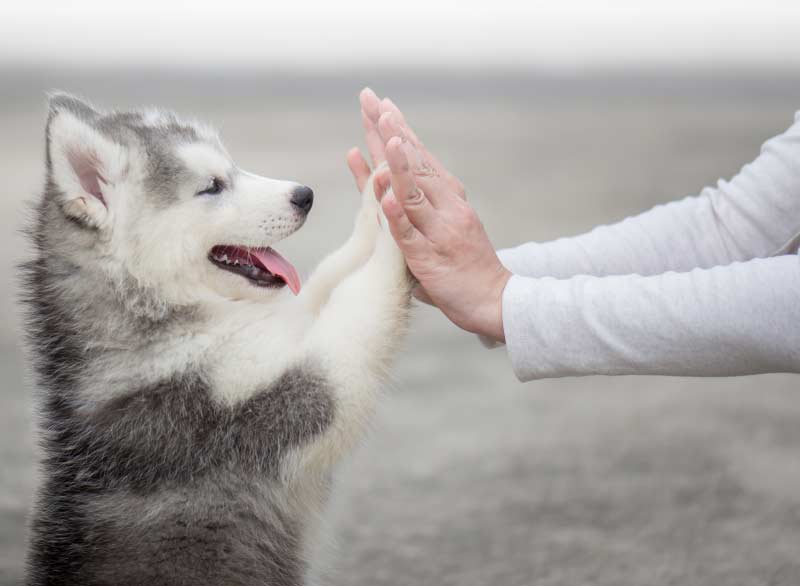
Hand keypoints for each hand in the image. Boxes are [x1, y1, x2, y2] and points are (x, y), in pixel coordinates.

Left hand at [347, 89, 510, 341]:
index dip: (398, 129)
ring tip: (385, 135)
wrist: (495, 300)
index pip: (419, 156)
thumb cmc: (464, 264)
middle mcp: (446, 207)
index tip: (381, 103)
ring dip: (398, 163)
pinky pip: (410, 234)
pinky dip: (397, 215)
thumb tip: (384, 183)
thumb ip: (411, 206)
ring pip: (414, 192)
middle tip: (372, 100)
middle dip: (390, 131)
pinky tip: (385, 196)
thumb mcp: (440, 226)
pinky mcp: (430, 258)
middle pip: (414, 163)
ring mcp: (439, 231)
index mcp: (448, 197)